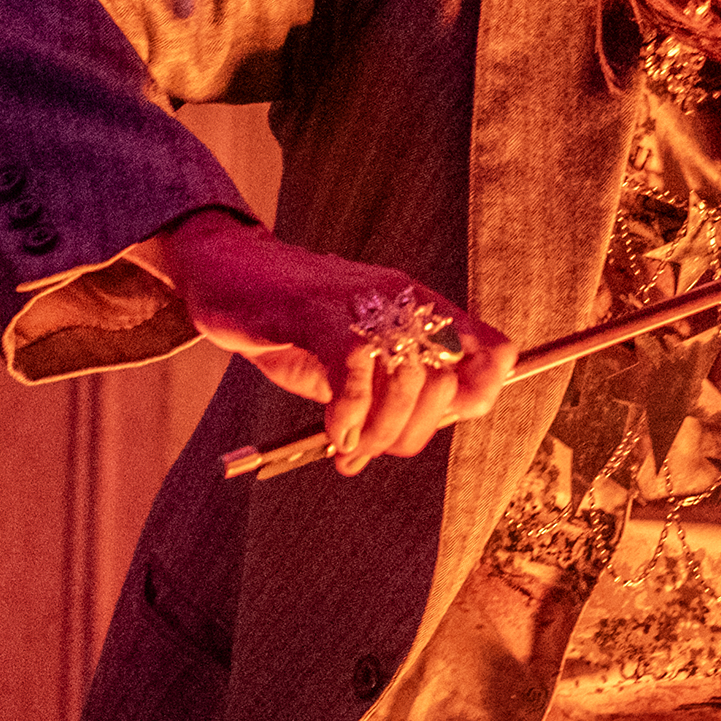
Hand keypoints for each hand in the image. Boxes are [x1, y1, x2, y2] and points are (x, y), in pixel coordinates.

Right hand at [136, 212, 514, 472]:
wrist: (226, 271)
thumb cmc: (291, 319)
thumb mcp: (354, 359)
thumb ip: (386, 392)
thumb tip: (403, 441)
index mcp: (420, 309)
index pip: (494, 353)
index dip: (477, 398)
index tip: (433, 424)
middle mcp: (402, 301)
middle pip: (446, 384)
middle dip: (410, 433)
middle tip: (372, 449)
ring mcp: (362, 303)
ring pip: (406, 380)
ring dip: (378, 432)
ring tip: (349, 446)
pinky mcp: (316, 311)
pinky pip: (354, 371)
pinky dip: (347, 415)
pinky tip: (334, 431)